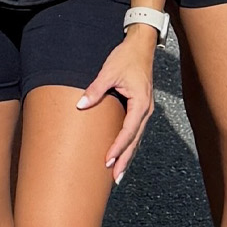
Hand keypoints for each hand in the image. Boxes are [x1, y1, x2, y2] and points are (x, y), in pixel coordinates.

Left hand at [78, 25, 158, 181]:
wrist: (140, 47)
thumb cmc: (126, 58)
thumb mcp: (109, 71)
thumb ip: (95, 89)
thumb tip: (81, 105)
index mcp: (140, 103)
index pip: (128, 131)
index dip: (118, 147)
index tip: (107, 161)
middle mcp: (145, 110)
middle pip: (135, 141)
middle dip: (125, 160)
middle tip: (114, 178)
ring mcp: (144, 110)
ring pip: (136, 138)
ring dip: (127, 155)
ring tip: (118, 173)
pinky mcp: (140, 108)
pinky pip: (135, 130)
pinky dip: (129, 144)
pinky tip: (122, 153)